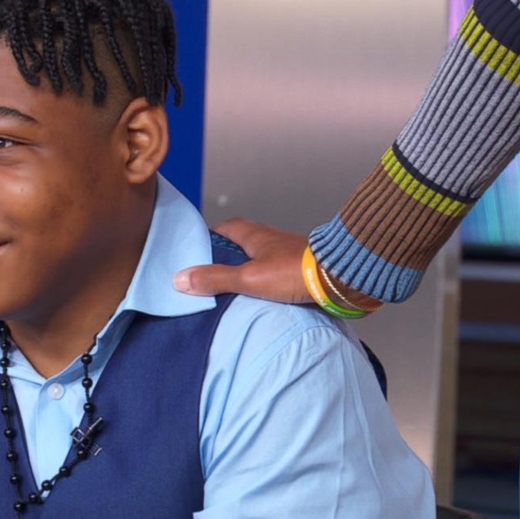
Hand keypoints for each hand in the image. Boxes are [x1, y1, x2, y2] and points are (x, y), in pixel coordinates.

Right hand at [173, 217, 310, 302]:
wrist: (339, 278)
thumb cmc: (294, 272)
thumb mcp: (248, 278)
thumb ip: (215, 279)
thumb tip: (180, 278)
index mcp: (256, 236)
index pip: (228, 227)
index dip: (212, 234)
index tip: (199, 246)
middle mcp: (272, 239)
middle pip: (245, 240)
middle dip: (229, 251)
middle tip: (214, 267)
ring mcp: (289, 252)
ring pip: (262, 254)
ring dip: (249, 264)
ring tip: (235, 282)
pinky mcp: (303, 267)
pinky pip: (278, 268)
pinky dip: (267, 276)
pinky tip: (264, 291)